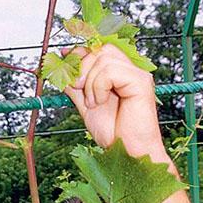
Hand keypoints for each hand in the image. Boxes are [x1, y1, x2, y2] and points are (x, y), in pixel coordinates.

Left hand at [64, 44, 168, 159]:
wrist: (128, 153)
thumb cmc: (113, 132)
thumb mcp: (86, 105)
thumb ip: (76, 87)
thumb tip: (62, 69)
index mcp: (121, 74)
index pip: (99, 49)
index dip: (80, 52)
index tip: (63, 58)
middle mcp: (131, 71)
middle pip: (101, 49)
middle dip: (82, 67)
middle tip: (78, 88)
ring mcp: (137, 75)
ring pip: (104, 58)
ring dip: (90, 81)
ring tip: (94, 102)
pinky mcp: (141, 83)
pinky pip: (111, 71)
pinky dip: (99, 86)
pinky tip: (101, 102)